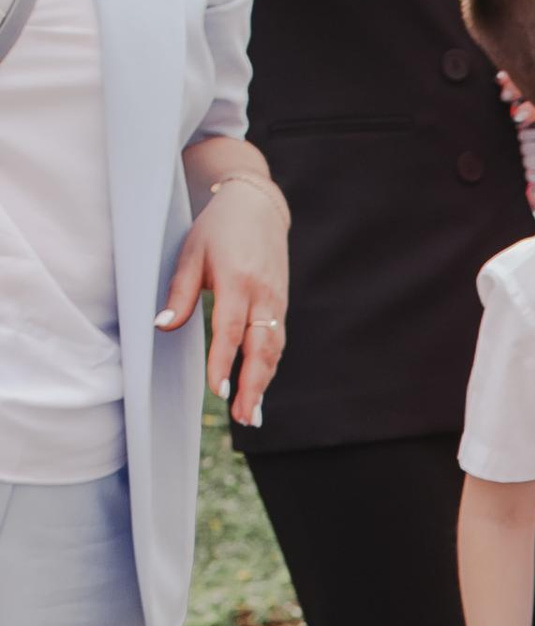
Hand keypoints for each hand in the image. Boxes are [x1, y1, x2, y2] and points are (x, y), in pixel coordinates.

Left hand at [160, 175, 289, 422]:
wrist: (257, 208)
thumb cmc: (218, 230)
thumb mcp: (191, 254)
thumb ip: (180, 293)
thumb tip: (162, 327)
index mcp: (237, 281)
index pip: (231, 329)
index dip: (224, 362)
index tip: (218, 390)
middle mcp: (262, 295)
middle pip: (261, 349)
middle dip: (253, 386)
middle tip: (243, 418)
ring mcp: (276, 302)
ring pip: (273, 351)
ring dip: (263, 384)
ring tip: (251, 415)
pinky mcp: (281, 306)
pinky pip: (277, 343)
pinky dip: (269, 369)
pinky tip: (259, 389)